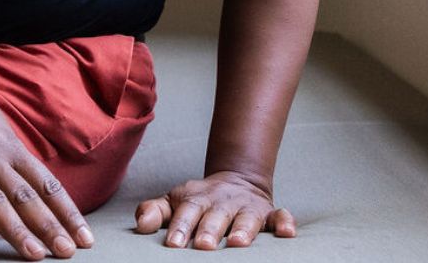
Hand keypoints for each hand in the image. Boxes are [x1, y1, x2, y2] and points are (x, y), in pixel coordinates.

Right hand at [0, 72, 95, 260]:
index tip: (82, 235)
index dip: (65, 211)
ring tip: (33, 254)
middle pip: (24, 195)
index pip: (45, 183)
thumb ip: (11, 154)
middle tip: (66, 252)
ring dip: (15, 229)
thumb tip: (29, 180)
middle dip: (48, 226)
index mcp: (8, 145)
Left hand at [135, 170, 295, 248]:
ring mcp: (247, 207)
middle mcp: (223, 202)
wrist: (237, 181)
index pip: (186, 211)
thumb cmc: (199, 201)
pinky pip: (280, 216)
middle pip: (216, 216)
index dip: (180, 227)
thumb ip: (156, 211)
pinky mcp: (269, 213)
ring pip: (247, 218)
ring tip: (238, 243)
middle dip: (210, 230)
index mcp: (197, 199)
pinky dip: (285, 223)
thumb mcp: (175, 201)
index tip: (173, 244)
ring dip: (244, 229)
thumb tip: (140, 224)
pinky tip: (288, 233)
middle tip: (204, 246)